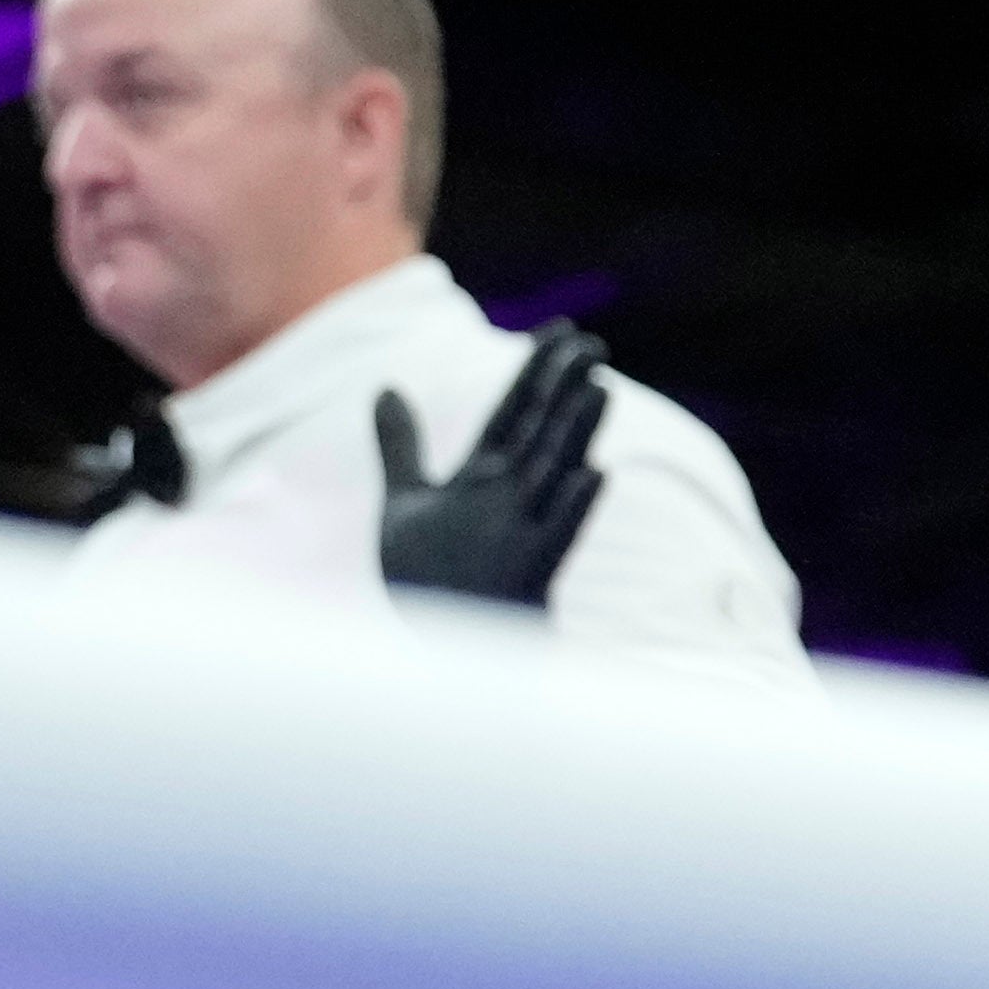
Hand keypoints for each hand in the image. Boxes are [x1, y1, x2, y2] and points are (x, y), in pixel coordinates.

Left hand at [377, 327, 611, 606]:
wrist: (443, 655)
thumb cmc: (430, 582)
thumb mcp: (406, 502)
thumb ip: (400, 445)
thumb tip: (387, 386)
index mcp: (482, 478)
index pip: (513, 412)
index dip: (534, 371)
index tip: (561, 333)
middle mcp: (509, 499)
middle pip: (540, 431)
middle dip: (564, 387)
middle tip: (593, 345)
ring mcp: (522, 535)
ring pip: (556, 474)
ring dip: (578, 432)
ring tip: (601, 390)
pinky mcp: (527, 576)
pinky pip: (558, 536)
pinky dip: (575, 505)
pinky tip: (596, 473)